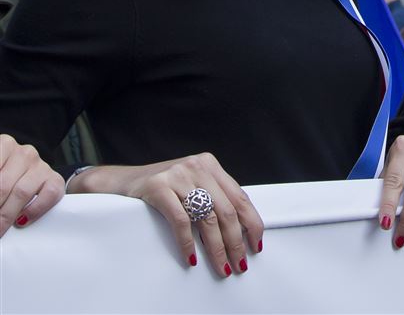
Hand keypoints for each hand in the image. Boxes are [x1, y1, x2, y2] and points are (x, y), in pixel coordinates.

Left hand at [0, 135, 64, 236]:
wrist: (23, 172)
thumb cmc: (2, 174)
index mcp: (4, 144)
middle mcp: (24, 152)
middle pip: (3, 186)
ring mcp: (41, 165)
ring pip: (22, 192)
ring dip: (6, 215)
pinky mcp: (55, 179)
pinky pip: (48, 195)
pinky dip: (34, 210)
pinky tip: (21, 220)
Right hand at [69, 153, 262, 276]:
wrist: (120, 181)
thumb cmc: (161, 188)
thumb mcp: (191, 184)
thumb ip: (212, 196)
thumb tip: (240, 229)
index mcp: (210, 165)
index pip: (240, 196)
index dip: (251, 222)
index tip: (255, 245)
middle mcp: (197, 166)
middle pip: (226, 210)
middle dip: (235, 241)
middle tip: (239, 264)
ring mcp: (177, 175)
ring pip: (206, 217)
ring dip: (216, 247)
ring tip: (221, 266)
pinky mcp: (157, 187)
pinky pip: (180, 220)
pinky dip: (187, 243)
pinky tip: (192, 258)